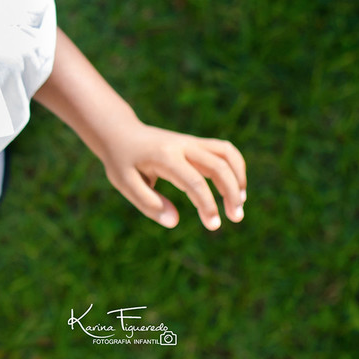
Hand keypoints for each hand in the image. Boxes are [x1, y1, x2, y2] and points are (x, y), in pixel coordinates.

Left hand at [100, 122, 246, 230]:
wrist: (120, 133)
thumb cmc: (121, 161)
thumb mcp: (124, 183)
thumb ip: (148, 203)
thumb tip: (173, 222)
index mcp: (164, 156)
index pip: (195, 182)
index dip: (207, 205)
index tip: (214, 226)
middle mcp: (182, 145)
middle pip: (219, 165)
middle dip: (231, 193)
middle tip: (235, 218)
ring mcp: (191, 141)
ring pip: (227, 153)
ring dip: (238, 178)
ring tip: (239, 204)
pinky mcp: (195, 143)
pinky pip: (223, 151)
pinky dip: (234, 167)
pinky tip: (233, 189)